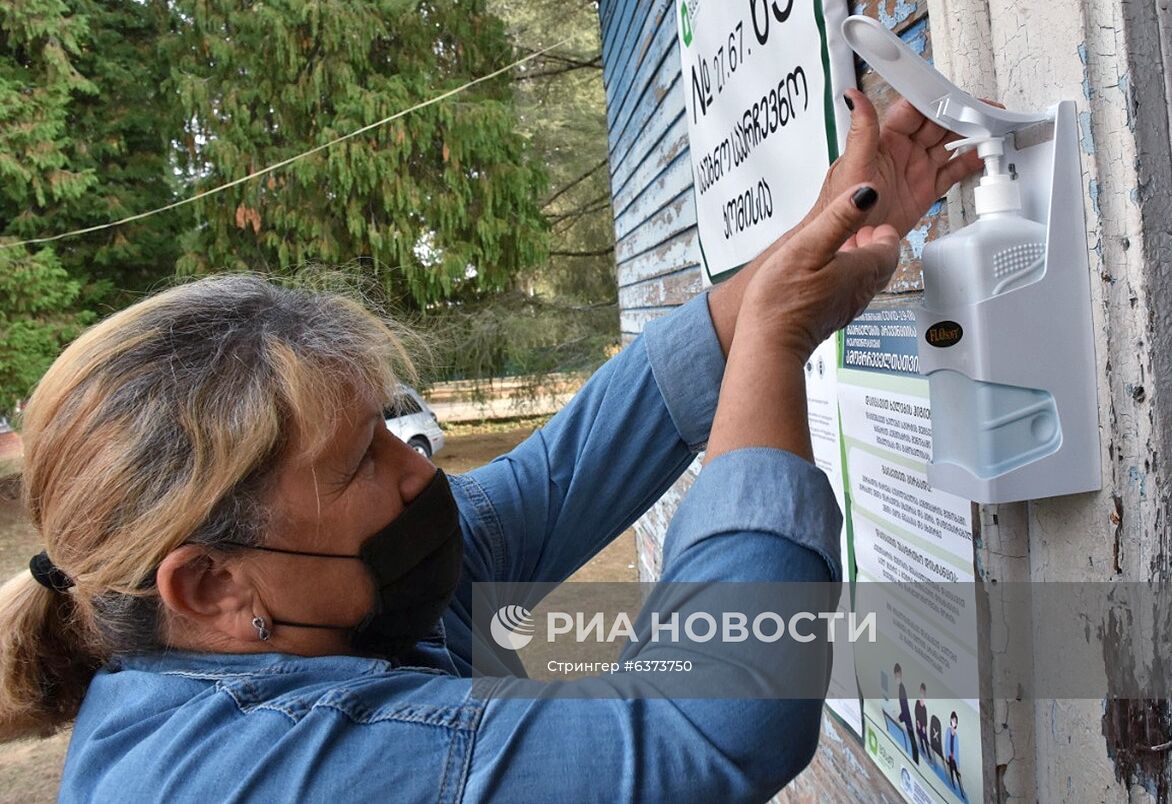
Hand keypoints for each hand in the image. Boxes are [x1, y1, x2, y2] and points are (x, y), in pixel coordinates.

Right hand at [742, 185, 900, 364]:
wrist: (769, 344)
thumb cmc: (783, 300)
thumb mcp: (809, 245)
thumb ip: (840, 217)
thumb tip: (868, 192)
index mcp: (862, 271)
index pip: (890, 248)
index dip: (883, 232)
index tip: (872, 222)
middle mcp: (860, 292)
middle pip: (881, 265)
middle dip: (874, 246)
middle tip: (861, 232)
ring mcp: (845, 308)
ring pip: (865, 281)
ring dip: (859, 262)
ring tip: (841, 250)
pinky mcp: (829, 319)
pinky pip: (847, 294)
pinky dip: (844, 279)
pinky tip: (823, 275)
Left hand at [811, 89, 983, 237]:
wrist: (845, 240)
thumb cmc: (840, 203)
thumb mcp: (853, 165)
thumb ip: (861, 130)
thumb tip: (853, 97)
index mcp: (886, 139)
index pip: (916, 109)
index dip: (937, 100)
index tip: (957, 96)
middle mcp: (903, 150)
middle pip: (938, 123)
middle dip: (961, 114)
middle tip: (984, 111)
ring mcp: (916, 169)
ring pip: (949, 144)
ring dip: (970, 135)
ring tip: (991, 129)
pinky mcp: (925, 190)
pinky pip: (952, 171)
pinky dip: (969, 162)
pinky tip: (982, 155)